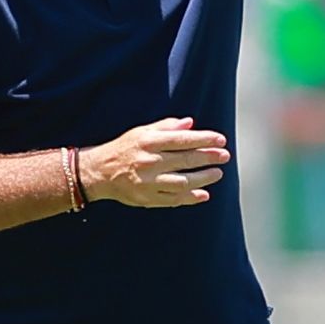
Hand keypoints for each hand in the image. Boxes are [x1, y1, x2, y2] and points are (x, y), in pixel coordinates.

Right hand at [78, 117, 229, 207]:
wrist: (99, 172)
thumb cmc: (124, 148)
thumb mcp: (141, 132)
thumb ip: (166, 127)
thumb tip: (190, 123)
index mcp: (148, 142)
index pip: (182, 139)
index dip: (204, 139)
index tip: (221, 140)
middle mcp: (149, 162)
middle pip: (185, 159)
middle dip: (208, 157)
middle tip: (225, 156)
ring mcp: (148, 182)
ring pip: (182, 181)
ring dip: (203, 178)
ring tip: (217, 173)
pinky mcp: (146, 198)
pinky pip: (173, 199)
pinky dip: (190, 198)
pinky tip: (203, 194)